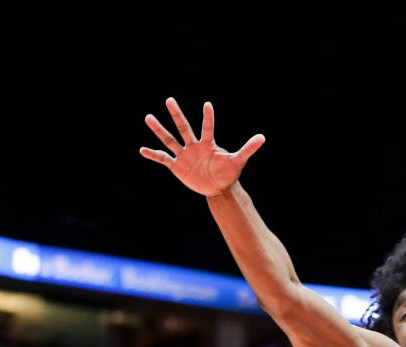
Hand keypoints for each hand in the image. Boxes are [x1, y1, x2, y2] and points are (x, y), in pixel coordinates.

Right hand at [139, 97, 264, 195]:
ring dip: (159, 129)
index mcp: (208, 144)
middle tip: (169, 100)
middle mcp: (194, 146)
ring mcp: (184, 155)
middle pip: (184, 127)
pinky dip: (153, 155)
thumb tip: (263, 137)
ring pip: (170, 140)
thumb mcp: (238, 161)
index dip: (208, 117)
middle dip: (177, 114)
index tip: (208, 104)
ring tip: (148, 117)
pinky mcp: (178, 166)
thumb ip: (248, 149)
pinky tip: (142, 150)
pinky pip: (163, 158)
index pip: (208, 128)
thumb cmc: (228, 173)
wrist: (218, 188)